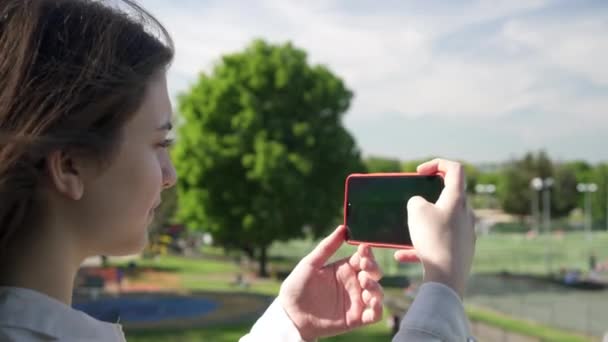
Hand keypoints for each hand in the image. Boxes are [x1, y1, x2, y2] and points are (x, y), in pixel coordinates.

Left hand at [279, 225, 383, 340]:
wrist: (290, 313)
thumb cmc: (297, 286)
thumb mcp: (310, 263)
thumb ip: (327, 247)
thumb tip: (343, 228)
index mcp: (344, 268)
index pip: (363, 257)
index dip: (367, 252)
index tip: (363, 249)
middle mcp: (353, 283)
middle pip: (374, 273)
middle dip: (373, 268)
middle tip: (364, 267)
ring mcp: (355, 301)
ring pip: (377, 293)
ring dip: (376, 287)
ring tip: (365, 284)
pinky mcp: (356, 319)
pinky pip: (374, 314)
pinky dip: (378, 309)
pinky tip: (371, 303)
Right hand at [394, 158, 475, 297]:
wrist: (447, 277)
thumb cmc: (433, 238)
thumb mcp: (416, 210)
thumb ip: (416, 200)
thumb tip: (420, 205)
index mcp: (457, 199)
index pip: (455, 169)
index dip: (437, 164)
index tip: (419, 173)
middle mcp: (465, 214)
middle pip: (450, 195)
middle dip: (428, 196)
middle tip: (413, 201)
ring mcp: (465, 233)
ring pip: (441, 221)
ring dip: (422, 223)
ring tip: (404, 232)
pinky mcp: (460, 251)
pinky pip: (439, 242)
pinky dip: (421, 245)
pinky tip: (402, 256)